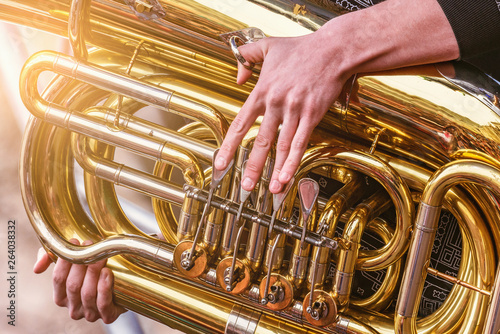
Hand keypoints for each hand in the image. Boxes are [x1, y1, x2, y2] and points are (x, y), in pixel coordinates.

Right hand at [33, 239, 125, 323]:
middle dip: (82, 264)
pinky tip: (107, 273)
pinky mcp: (108, 315)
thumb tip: (37, 268)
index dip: (65, 260)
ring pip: (88, 293)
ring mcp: (90, 314)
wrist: (123, 285)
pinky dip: (104, 287)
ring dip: (94, 272)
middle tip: (91, 247)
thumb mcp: (70, 263)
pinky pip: (103, 304)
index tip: (75, 242)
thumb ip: (49, 259)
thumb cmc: (92, 271)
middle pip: (73, 285)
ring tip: (102, 256)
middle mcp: (74, 308)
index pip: (58, 278)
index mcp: (61, 297)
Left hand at [214, 0, 458, 194]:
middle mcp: (276, 103)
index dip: (230, 145)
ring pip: (282, 146)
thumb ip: (247, 57)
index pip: (241, 123)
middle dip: (253, 166)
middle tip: (246, 186)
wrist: (333, 49)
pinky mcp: (313, 115)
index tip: (221, 163)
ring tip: (271, 189)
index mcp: (262, 91)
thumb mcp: (268, 46)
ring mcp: (295, 110)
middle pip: (261, 141)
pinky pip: (301, 142)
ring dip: (276, 170)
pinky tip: (288, 176)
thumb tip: (238, 78)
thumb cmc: (302, 48)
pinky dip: (294, 161)